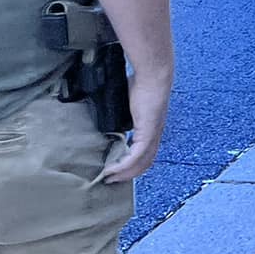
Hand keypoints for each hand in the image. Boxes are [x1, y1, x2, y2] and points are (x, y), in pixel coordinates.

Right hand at [100, 68, 170, 184]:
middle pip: (143, 163)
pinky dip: (123, 167)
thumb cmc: (140, 82)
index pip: (143, 153)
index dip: (131, 163)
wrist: (153, 74)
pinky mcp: (148, 133)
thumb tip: (100, 111)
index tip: (115, 168)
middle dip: (126, 174)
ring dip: (124, 174)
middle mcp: (154, 134)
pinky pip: (136, 157)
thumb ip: (117, 111)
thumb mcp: (125, 101)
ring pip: (141, 163)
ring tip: (108, 178)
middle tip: (109, 179)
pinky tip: (111, 171)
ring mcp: (152, 135)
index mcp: (150, 128)